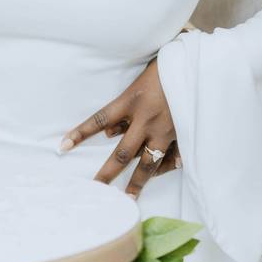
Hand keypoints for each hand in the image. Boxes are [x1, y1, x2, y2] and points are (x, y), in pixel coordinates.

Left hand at [59, 57, 180, 199]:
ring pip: (149, 163)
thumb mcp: (137, 83)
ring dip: (138, 182)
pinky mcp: (185, 133)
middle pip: (123, 153)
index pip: (99, 120)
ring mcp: (167, 129)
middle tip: (96, 188)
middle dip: (108, 173)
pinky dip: (166, 167)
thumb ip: (123, 109)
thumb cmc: (164, 67)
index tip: (63, 147)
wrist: (199, 63)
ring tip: (129, 198)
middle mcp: (147, 119)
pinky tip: (159, 175)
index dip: (80, 133)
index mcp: (131, 101)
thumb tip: (109, 134)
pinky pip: (173, 158)